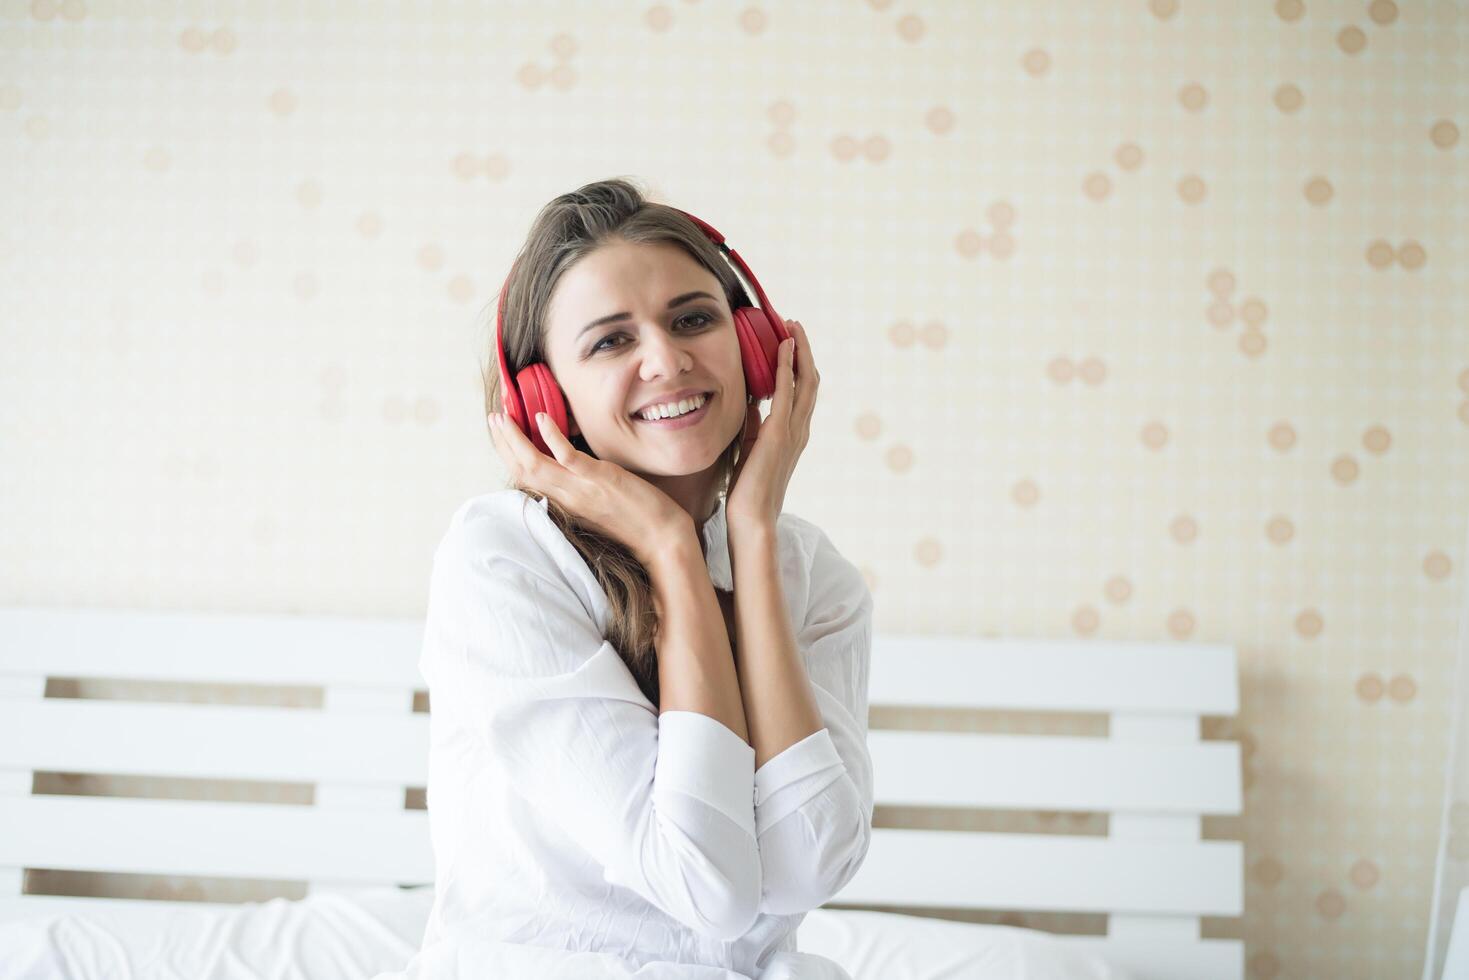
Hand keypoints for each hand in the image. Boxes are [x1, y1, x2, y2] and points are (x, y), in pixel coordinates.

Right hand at [488, 409, 691, 565]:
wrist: (662, 540)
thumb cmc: (635, 522)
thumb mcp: (597, 506)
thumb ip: (579, 490)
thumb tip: (571, 469)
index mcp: (564, 504)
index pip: (526, 479)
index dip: (509, 455)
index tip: (499, 434)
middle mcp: (567, 498)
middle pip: (522, 470)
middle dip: (504, 443)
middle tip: (493, 419)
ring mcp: (581, 490)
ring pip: (536, 464)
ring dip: (516, 439)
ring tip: (503, 417)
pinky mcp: (600, 480)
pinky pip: (568, 458)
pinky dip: (552, 438)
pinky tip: (541, 419)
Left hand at [726, 319, 818, 529]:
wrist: (752, 518)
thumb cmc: (749, 489)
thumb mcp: (751, 448)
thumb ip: (755, 424)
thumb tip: (752, 400)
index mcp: (794, 433)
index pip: (803, 391)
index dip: (800, 363)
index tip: (789, 340)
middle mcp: (800, 429)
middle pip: (811, 380)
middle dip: (804, 349)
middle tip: (794, 324)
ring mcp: (793, 431)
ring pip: (805, 381)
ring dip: (800, 351)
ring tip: (792, 327)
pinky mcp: (779, 433)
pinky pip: (787, 392)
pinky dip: (788, 367)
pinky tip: (783, 348)